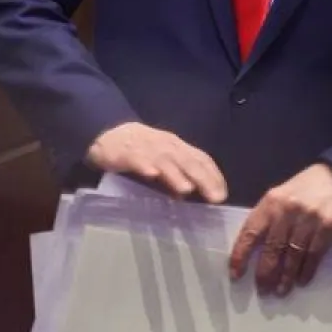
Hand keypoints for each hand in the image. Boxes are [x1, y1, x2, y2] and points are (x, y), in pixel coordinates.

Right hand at [85, 122, 227, 202]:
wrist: (109, 134)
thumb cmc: (142, 150)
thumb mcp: (162, 161)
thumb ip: (176, 176)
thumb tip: (190, 195)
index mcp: (177, 147)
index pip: (201, 158)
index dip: (214, 175)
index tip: (222, 195)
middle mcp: (166, 146)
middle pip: (188, 160)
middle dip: (203, 178)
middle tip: (214, 198)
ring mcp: (147, 147)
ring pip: (165, 160)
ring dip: (176, 174)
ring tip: (187, 189)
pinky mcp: (127, 151)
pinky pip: (137, 158)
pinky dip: (145, 165)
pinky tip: (151, 174)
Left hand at [229, 164, 331, 296]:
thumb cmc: (302, 191)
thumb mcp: (279, 198)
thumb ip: (267, 219)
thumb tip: (253, 253)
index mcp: (270, 202)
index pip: (250, 232)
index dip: (241, 255)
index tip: (236, 275)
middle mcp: (288, 210)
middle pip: (272, 248)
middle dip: (265, 273)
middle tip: (262, 290)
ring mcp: (309, 218)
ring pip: (293, 255)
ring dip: (286, 277)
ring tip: (281, 290)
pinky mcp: (329, 226)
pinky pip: (314, 255)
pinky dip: (307, 271)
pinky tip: (301, 280)